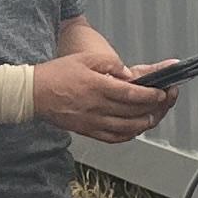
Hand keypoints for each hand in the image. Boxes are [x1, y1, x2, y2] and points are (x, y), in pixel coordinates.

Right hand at [34, 49, 172, 142]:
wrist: (33, 93)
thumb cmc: (57, 74)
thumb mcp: (85, 58)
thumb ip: (110, 63)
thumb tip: (128, 74)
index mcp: (97, 87)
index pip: (132, 94)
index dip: (151, 95)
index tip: (161, 93)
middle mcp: (96, 107)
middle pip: (133, 112)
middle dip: (153, 108)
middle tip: (163, 103)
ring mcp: (92, 122)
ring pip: (126, 128)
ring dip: (144, 124)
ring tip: (153, 116)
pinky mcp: (87, 131)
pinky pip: (113, 138)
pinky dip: (128, 135)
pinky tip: (134, 130)